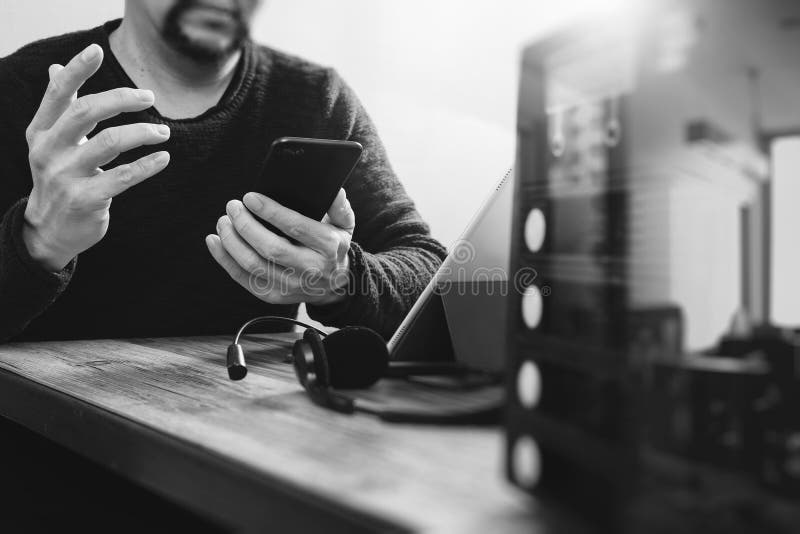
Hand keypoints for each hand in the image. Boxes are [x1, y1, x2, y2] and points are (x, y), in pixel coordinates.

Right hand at [23, 43, 170, 271]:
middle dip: (122, 99)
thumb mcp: (50, 143)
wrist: (50, 230)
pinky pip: (123, 177)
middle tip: (150, 97)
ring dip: (143, 133)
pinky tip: (163, 158)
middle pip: (87, 112)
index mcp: (41, 132)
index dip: (77, 70)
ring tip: (164, 133)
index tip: (97, 49)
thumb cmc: (58, 178)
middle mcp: (49, 151)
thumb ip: (59, 108)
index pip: (59, 94)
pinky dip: (147, 166)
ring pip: (110, 143)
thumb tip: (56, 68)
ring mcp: (66, 177)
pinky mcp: (85, 200)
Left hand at [206, 189, 354, 305]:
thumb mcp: (344, 224)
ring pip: (253, 265)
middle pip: (271, 248)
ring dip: (232, 242)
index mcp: (327, 247)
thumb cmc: (334, 247)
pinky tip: (215, 241)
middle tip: (232, 207)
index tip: (250, 198)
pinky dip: (224, 259)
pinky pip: (243, 278)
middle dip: (246, 225)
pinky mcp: (273, 295)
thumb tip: (333, 189)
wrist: (336, 286)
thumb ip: (337, 205)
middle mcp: (310, 269)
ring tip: (223, 221)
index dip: (270, 212)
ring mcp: (290, 285)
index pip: (295, 228)